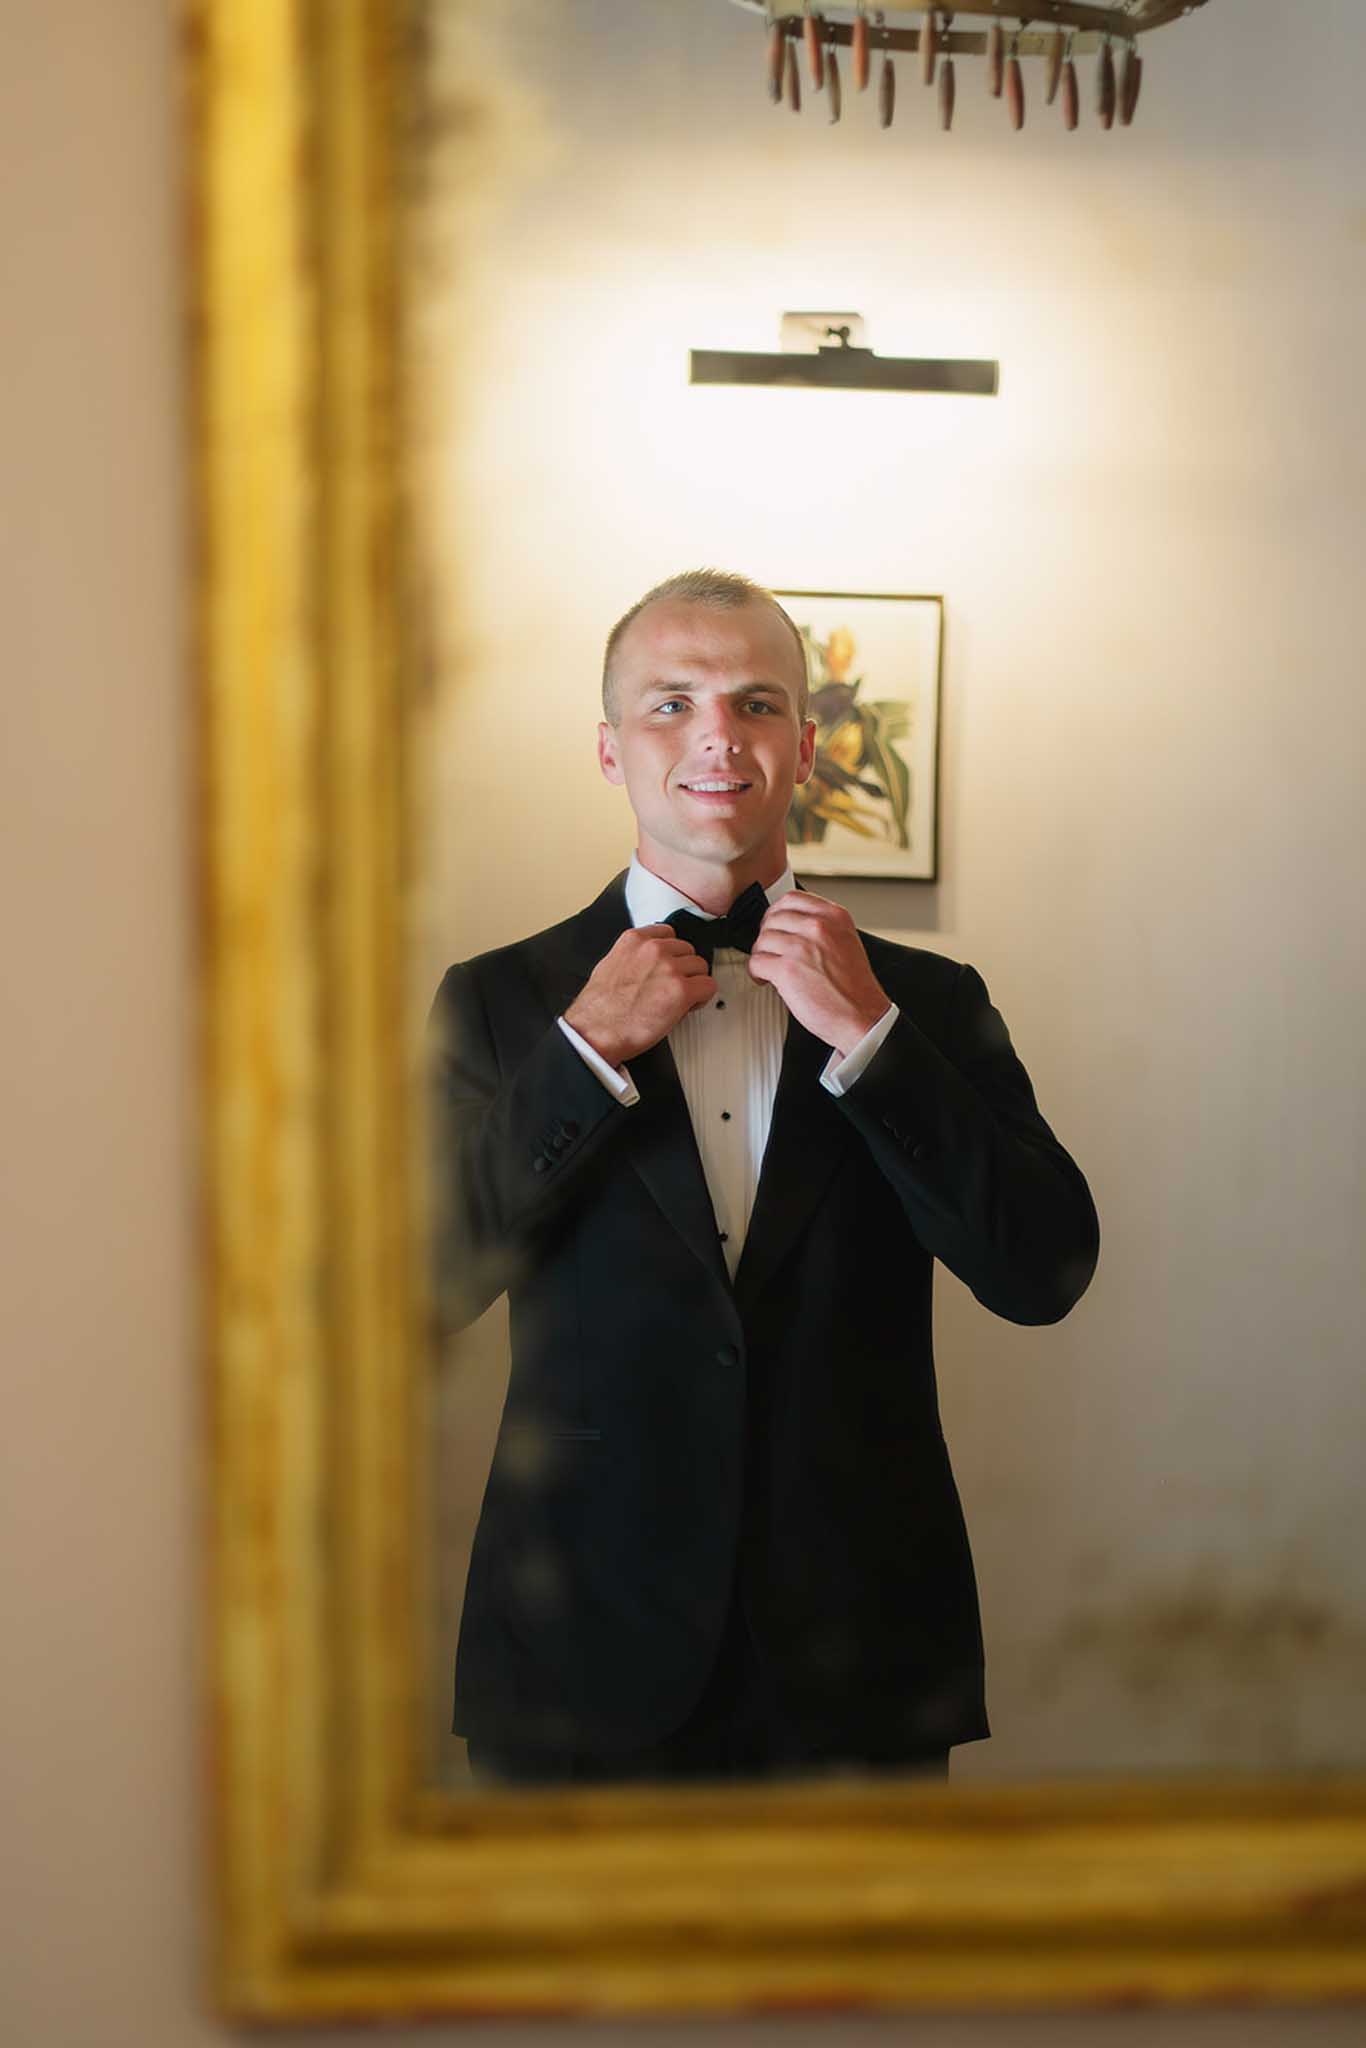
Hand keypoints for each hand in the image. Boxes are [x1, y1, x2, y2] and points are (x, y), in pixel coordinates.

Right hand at [563, 926, 715, 1066]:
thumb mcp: (610, 965)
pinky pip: (708, 986)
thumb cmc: (600, 1009)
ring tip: (678, 998)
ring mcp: (670, 968)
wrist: (596, 1032)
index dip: (670, 953)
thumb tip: (649, 962)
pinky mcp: (682, 991)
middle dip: (682, 968)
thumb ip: (633, 956)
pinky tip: (687, 1006)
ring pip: (700, 966)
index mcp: (634, 940)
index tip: (668, 964)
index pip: (668, 933)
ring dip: (693, 982)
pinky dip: (702, 998)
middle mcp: (654, 949)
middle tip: (671, 987)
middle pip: (688, 950)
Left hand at [747, 892, 889, 1054]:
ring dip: (762, 955)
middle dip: (768, 936)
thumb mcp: (846, 941)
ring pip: (762, 940)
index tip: (775, 924)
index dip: (778, 913)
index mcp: (834, 916)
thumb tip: (791, 924)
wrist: (862, 1016)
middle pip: (773, 918)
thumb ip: (822, 927)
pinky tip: (766, 979)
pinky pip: (756, 962)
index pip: (792, 898)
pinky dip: (757, 972)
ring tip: (770, 968)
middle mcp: (818, 927)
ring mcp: (801, 946)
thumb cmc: (855, 987)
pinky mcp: (787, 969)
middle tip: (771, 949)